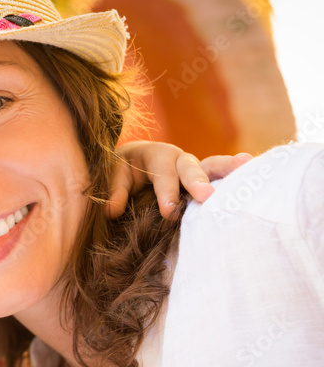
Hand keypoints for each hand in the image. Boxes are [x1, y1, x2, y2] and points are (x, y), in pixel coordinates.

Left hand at [107, 141, 252, 218]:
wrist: (127, 168)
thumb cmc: (119, 172)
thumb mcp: (111, 176)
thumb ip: (114, 190)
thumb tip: (112, 210)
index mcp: (154, 155)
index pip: (162, 171)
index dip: (166, 190)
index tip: (169, 212)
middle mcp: (178, 159)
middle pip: (189, 167)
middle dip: (197, 181)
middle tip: (206, 196)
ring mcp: (194, 169)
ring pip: (212, 167)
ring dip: (228, 169)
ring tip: (247, 165)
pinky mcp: (204, 182)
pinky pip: (222, 178)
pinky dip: (236, 177)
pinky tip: (254, 176)